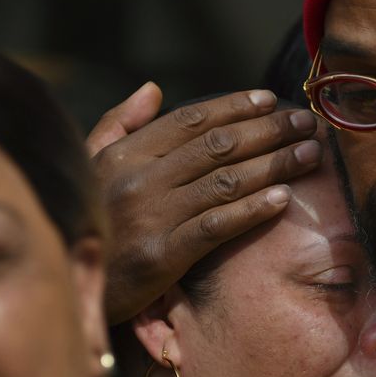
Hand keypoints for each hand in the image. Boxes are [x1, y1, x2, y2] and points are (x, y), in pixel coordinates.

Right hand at [88, 85, 322, 323]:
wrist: (67, 286)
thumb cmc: (86, 224)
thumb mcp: (90, 167)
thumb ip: (118, 124)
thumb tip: (153, 90)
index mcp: (124, 153)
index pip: (191, 119)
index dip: (235, 107)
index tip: (270, 101)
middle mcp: (138, 178)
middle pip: (217, 145)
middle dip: (269, 131)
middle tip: (305, 125)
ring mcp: (151, 216)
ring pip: (225, 181)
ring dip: (274, 164)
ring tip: (308, 155)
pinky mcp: (162, 255)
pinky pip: (217, 225)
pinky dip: (252, 209)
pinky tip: (283, 200)